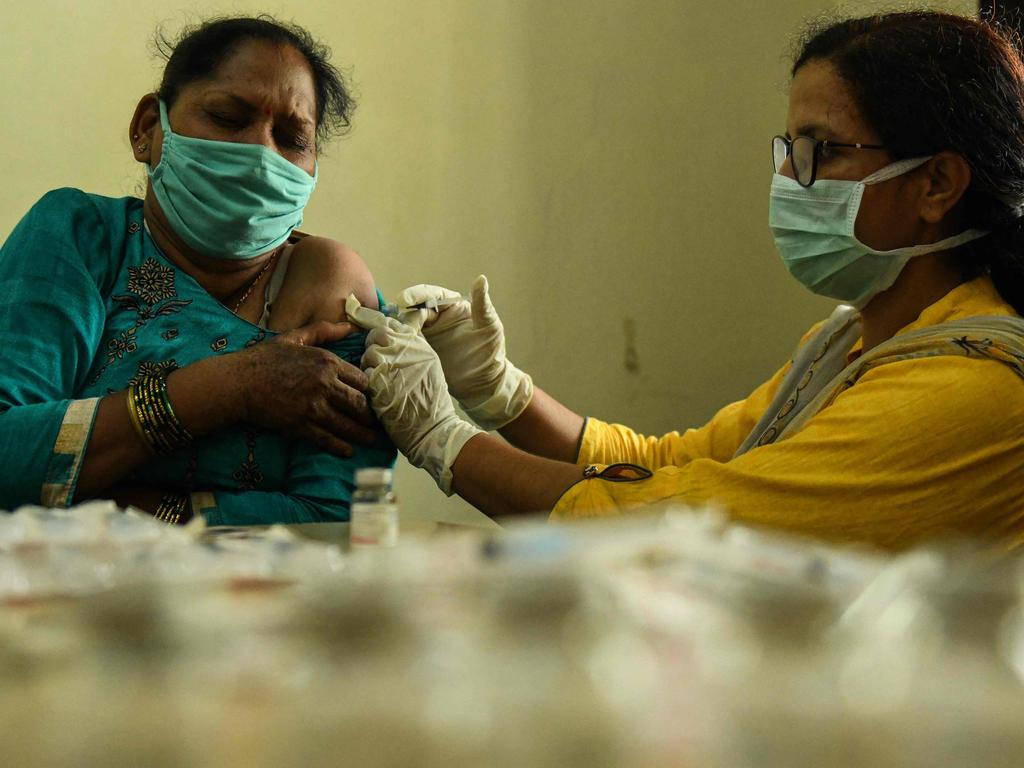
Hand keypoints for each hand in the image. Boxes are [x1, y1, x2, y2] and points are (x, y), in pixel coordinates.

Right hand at [231, 321, 376, 456]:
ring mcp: (314, 408)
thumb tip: (350, 326)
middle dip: (369, 415)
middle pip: (360, 405)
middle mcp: (325, 385)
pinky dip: (341, 447)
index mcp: (327, 362)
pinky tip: (348, 451)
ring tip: (371, 440)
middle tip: (374, 421)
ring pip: (348, 425)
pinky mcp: (301, 426)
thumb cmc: (265, 358)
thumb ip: (324, 330)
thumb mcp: (295, 337)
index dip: (368, 391)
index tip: (369, 398)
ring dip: (363, 435)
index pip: (361, 380)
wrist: (238, 382)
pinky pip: (328, 440)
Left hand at [359, 311, 482, 493]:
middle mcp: (406, 350)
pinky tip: (378, 394)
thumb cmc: (431, 402)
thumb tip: (394, 334)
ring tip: (379, 381)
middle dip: (373, 347)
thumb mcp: (430, 366)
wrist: (433, 429)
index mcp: (419, 345)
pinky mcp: (379, 382)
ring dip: (369, 367)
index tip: (381, 343)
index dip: (383, 332)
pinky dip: (368, 384)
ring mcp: (392, 364)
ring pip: (368, 354)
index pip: (392, 324)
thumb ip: (412, 348)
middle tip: (377, 363)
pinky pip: (364, 375)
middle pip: (377, 335)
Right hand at [394, 275, 532, 429]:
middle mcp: (437, 318)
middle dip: (402, 312)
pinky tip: (389, 344)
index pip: (431, 295)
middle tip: (391, 320)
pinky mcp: (421, 350)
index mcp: (452, 307)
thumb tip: (481, 278)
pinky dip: (397, 341)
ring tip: (386, 331)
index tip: (404, 300)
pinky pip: (406, 342)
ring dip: (397, 326)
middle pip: (414, 309)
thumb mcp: (490, 327)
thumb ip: (482, 304)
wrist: (484, 383)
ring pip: (407, 324)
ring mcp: (428, 334)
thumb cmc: (491, 352)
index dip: (416, 295)